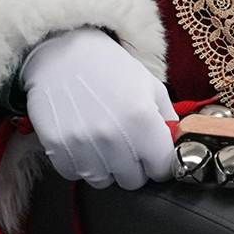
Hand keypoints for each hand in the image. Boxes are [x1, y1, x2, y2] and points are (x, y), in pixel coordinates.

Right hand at [20, 28, 177, 189]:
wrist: (62, 51)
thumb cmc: (109, 67)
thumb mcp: (150, 85)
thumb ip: (168, 120)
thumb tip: (176, 147)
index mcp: (141, 120)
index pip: (162, 169)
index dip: (160, 163)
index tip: (153, 154)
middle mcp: (113, 137)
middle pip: (133, 181)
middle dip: (133, 166)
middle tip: (125, 144)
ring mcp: (83, 145)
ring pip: (103, 181)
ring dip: (105, 167)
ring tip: (100, 140)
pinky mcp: (57, 148)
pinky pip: (75, 174)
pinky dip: (79, 163)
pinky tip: (81, 141)